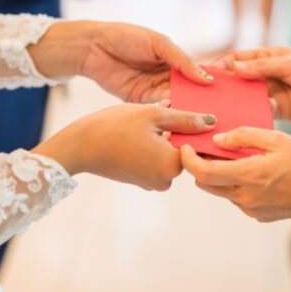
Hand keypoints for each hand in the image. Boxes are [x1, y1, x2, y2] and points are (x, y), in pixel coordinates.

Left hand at [30, 21, 213, 102]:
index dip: (208, 84)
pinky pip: (157, 108)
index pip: (196, 74)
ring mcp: (153, 89)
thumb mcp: (159, 44)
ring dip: (185, 109)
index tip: (224, 96)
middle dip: (199, 101)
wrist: (93, 47)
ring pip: (174, 101)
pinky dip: (167, 112)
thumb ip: (182, 61)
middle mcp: (165, 76)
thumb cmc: (126, 37)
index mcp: (173, 60)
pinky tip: (178, 117)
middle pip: (187, 91)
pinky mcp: (139, 101)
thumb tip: (206, 79)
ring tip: (200, 118)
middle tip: (216, 113)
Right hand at [33, 104, 216, 190]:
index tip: (181, 111)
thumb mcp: (154, 115)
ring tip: (148, 118)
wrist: (78, 146)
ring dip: (162, 135)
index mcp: (173, 165)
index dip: (191, 125)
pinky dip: (151, 145)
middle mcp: (165, 180)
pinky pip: (153, 159)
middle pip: (182, 149)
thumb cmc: (114, 127)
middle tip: (163, 110)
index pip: (196, 145)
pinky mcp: (139, 180)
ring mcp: (151, 182)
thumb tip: (212, 122)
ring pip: (167, 153)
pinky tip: (138, 129)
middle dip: (176, 129)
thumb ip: (186, 119)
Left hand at [179, 127, 290, 223]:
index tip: (185, 147)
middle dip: (200, 166)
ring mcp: (251, 209)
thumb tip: (217, 139)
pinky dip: (236, 184)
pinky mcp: (258, 215)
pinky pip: (237, 198)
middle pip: (206, 184)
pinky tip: (252, 171)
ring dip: (220, 175)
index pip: (203, 173)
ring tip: (232, 157)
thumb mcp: (277, 139)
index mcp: (249, 175)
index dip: (188, 160)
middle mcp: (245, 197)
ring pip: (221, 191)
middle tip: (204, 148)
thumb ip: (243, 136)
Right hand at [210, 47, 290, 120]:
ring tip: (221, 115)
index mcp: (264, 59)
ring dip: (235, 106)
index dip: (221, 67)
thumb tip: (235, 69)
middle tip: (208, 100)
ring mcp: (269, 94)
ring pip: (245, 100)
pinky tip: (242, 124)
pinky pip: (259, 115)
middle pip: (237, 82)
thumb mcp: (290, 64)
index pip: (235, 61)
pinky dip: (251, 118)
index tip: (207, 76)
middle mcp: (263, 76)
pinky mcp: (277, 111)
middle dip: (223, 90)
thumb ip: (263, 68)